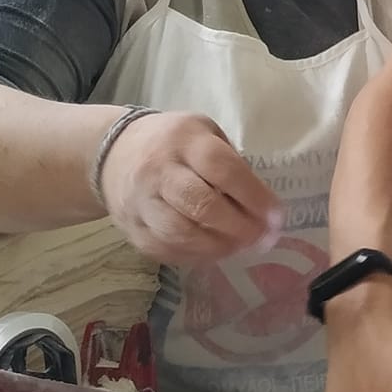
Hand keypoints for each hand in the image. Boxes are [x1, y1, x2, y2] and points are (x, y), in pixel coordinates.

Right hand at [98, 111, 281, 261]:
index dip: (253, 196)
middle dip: (239, 227)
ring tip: (243, 247)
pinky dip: (196, 256)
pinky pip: (165, 249)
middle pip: (200, 205)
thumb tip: (263, 208)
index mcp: (185, 140)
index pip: (223, 169)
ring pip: (180, 233)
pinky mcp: (131, 229)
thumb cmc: (175, 143)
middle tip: (264, 238)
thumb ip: (231, 164)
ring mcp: (141, 202)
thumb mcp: (205, 134)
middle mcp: (159, 171)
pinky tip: (216, 252)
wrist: (114, 154)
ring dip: (219, 247)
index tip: (277, 217)